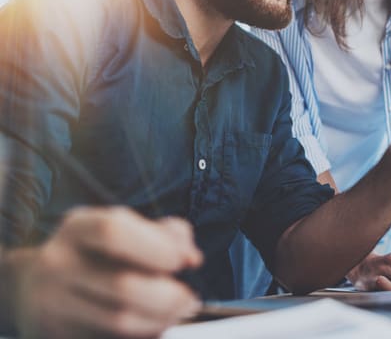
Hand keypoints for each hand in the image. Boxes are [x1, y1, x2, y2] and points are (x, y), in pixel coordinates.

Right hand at [12, 207, 202, 338]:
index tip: (183, 262)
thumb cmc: (100, 255)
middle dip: (169, 297)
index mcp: (77, 228)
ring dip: (160, 320)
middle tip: (190, 300)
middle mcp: (57, 264)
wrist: (34, 289)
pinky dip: (142, 335)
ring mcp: (50, 304)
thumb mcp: (128, 232)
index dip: (157, 247)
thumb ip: (167, 235)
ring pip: (119, 321)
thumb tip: (192, 258)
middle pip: (123, 286)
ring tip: (176, 314)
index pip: (114, 231)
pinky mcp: (56, 335)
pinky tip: (151, 326)